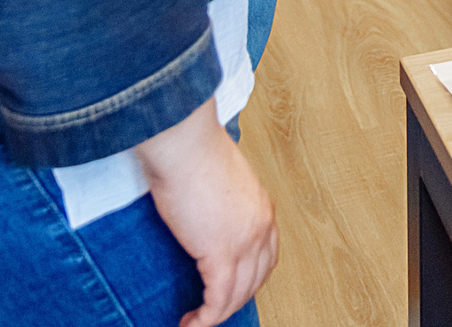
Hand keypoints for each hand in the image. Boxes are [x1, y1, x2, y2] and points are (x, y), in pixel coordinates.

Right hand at [132, 99, 276, 326]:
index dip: (250, 280)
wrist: (184, 142)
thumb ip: (221, 204)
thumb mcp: (218, 181)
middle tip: (211, 312)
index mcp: (261, 209)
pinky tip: (191, 324)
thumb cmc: (192, 152)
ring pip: (238, 294)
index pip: (267, 256)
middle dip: (235, 300)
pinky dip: (206, 318)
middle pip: (257, 279)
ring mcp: (244, 240)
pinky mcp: (220, 252)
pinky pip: (217, 298)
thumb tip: (204, 218)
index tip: (231, 291)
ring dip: (218, 314)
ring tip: (196, 323)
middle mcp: (261, 226)